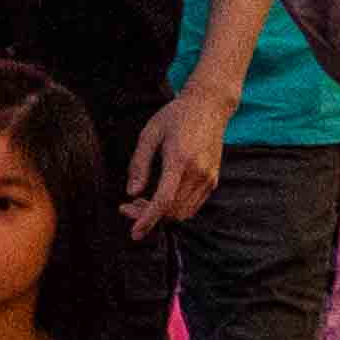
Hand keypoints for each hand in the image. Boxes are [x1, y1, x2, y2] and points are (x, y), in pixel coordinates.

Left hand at [130, 80, 234, 233]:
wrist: (209, 106)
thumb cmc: (176, 116)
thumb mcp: (150, 133)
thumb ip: (139, 164)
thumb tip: (132, 192)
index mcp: (180, 159)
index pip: (163, 201)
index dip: (147, 219)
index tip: (134, 233)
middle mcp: (198, 172)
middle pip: (172, 211)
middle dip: (147, 216)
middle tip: (127, 207)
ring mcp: (208, 178)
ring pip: (183, 213)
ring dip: (161, 215)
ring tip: (142, 201)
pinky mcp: (212, 180)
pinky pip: (192, 206)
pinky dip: (175, 210)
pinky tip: (160, 198)